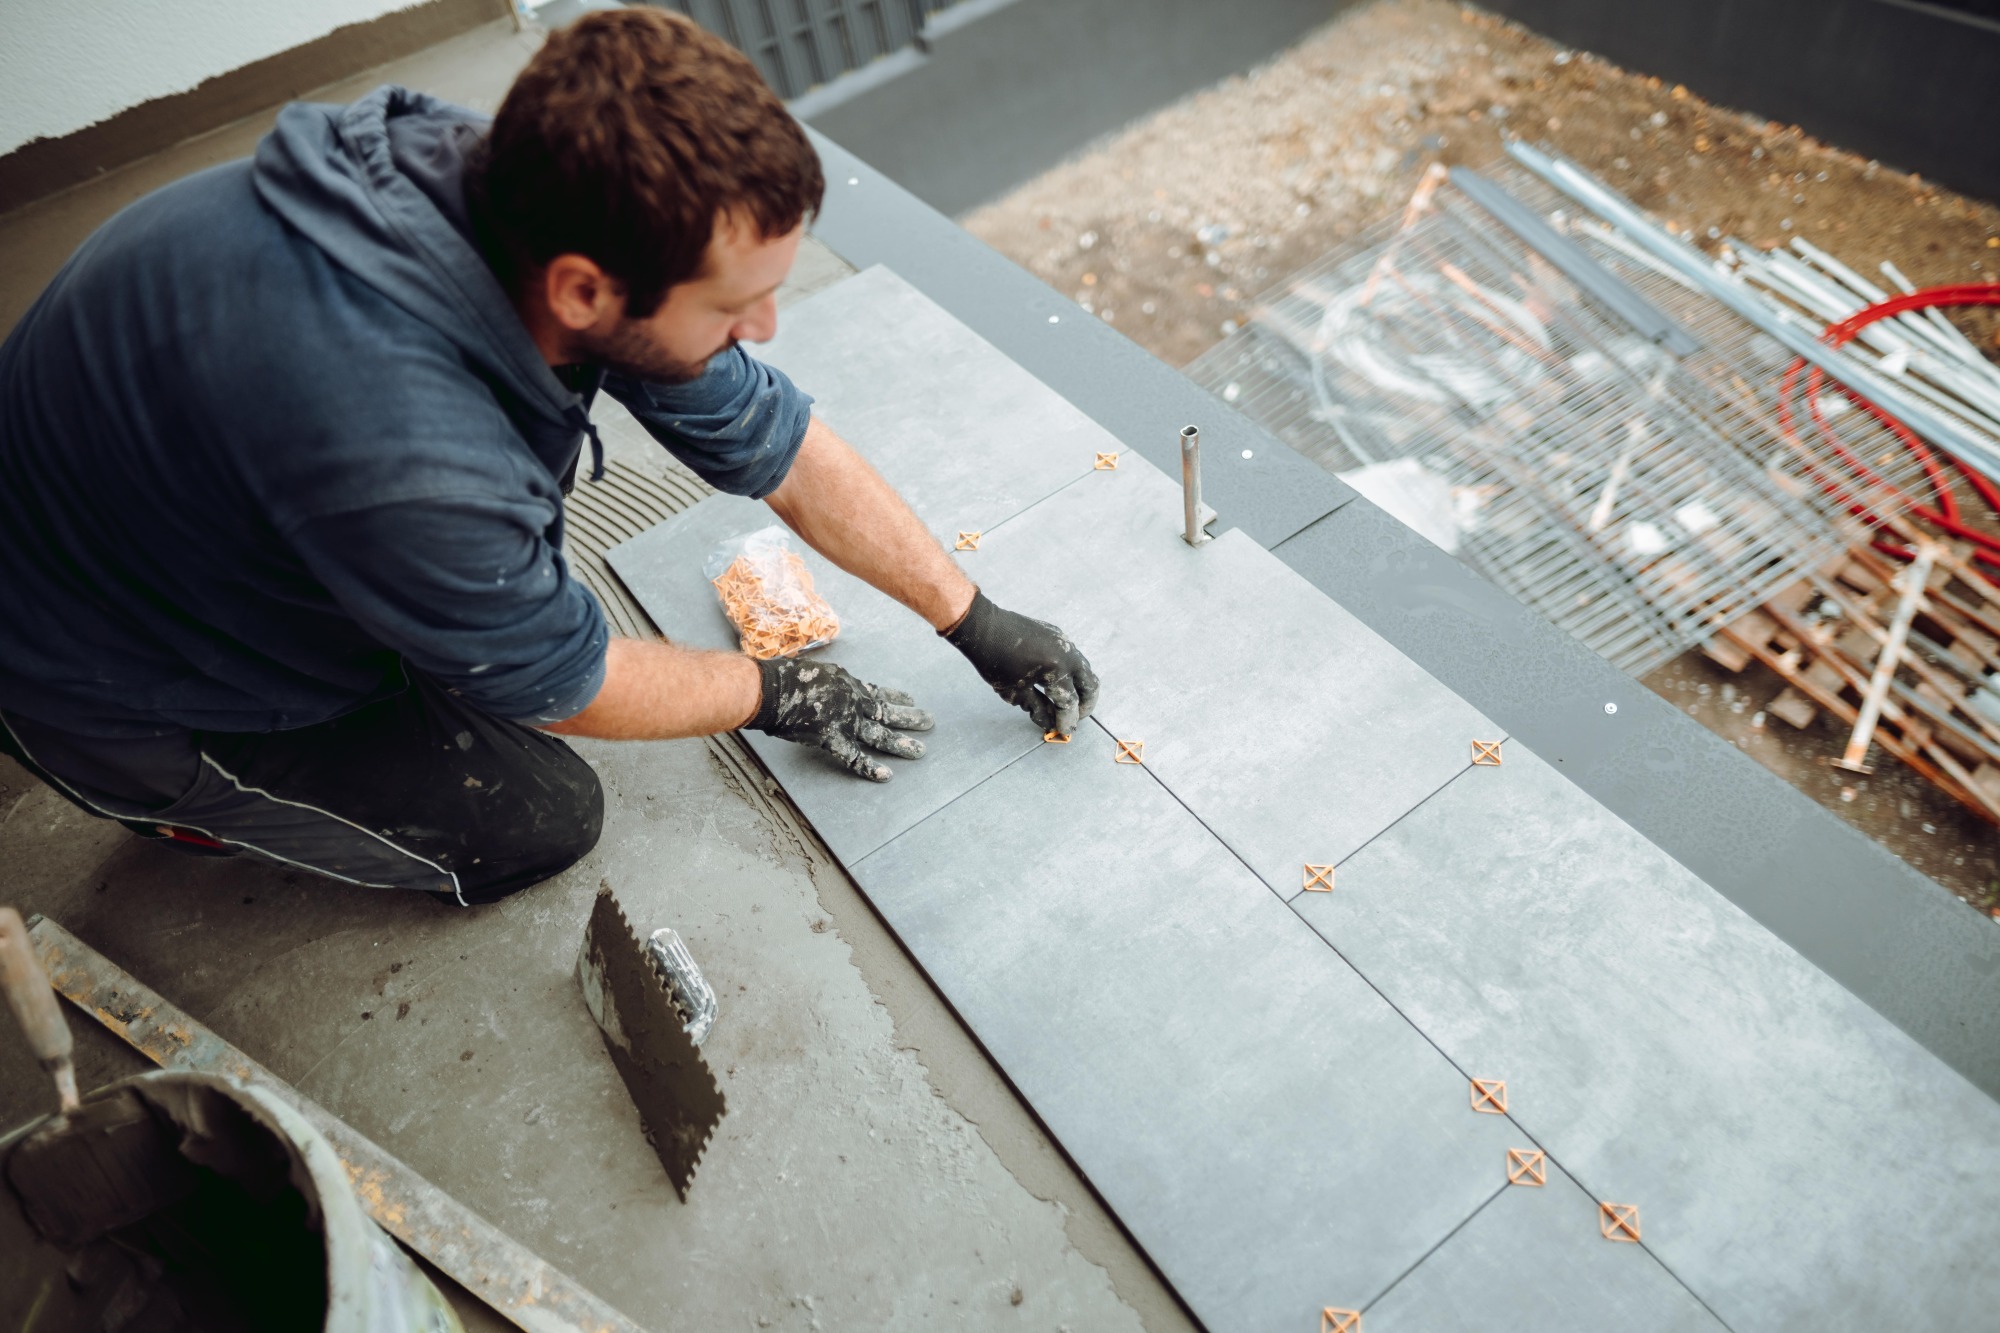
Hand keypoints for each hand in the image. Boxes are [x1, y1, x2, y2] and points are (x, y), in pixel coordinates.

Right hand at [748, 656, 933, 781]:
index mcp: (846, 683)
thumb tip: (828, 684)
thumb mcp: (813, 670)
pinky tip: (886, 776)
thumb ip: (827, 681)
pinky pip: (855, 757)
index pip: (876, 692)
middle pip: (886, 711)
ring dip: (901, 744)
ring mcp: (845, 720)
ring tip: (920, 751)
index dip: (894, 696)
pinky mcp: (832, 738)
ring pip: (879, 734)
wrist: (771, 688)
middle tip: (929, 722)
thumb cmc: (783, 677)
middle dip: (909, 717)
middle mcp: (851, 700)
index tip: (909, 699)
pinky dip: (870, 768)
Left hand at [942, 591, 1099, 736]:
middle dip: (1086, 706)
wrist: (985, 628)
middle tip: (1074, 718)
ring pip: (1085, 670)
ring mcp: (1065, 642)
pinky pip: (1073, 657)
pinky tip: (1056, 682)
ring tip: (1066, 703)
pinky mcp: (1058, 635)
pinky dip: (1071, 673)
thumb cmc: (995, 661)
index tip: (1064, 731)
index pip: (1070, 702)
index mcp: (1057, 670)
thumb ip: (1038, 709)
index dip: (1067, 720)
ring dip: (1080, 689)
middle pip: (1089, 686)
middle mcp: (1067, 655)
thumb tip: (1051, 723)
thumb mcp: (1015, 692)